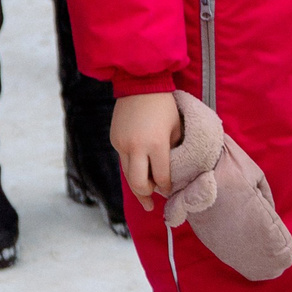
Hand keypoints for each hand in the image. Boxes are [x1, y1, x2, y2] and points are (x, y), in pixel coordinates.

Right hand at [110, 91, 181, 211]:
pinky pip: (123, 161)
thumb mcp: (177, 128)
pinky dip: (132, 169)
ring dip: (136, 188)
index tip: (169, 191)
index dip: (166, 188)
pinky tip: (139, 174)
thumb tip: (173, 170)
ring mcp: (122, 144)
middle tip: (152, 206)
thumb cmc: (164, 106)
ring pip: (128, 175)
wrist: (139, 85)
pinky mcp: (114, 140)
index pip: (161, 177)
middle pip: (139, 184)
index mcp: (156, 144)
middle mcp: (136, 147)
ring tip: (144, 199)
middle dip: (146, 196)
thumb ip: (174, 150)